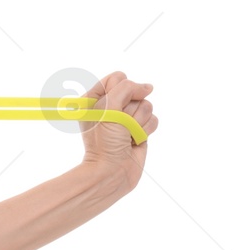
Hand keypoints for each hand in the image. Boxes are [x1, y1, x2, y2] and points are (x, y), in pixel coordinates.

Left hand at [77, 70, 157, 191]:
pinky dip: (146, 130)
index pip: (117, 78)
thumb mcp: (107, 109)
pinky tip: (135, 140)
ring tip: (127, 135)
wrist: (112, 171)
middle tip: (119, 125)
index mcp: (95, 100)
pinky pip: (154, 119)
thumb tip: (147, 87)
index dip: (121, 89)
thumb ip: (125, 89)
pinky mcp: (140, 129)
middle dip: (130, 109)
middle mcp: (112, 107)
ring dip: (138, 121)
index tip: (115, 105)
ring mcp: (127, 118)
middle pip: (135, 91)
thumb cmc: (104, 142)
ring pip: (147, 105)